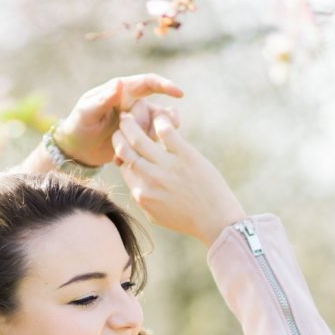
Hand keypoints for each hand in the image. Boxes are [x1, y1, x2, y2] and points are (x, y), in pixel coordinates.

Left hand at [54, 74, 182, 167]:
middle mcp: (134, 103)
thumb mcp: (87, 113)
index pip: (148, 82)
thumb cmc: (79, 126)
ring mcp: (139, 120)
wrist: (78, 149)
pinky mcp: (141, 137)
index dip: (165, 85)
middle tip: (123, 137)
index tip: (179, 93)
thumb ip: (103, 99)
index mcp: (122, 91)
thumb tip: (119, 83)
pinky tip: (137, 156)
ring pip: (158, 126)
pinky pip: (154, 139)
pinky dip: (149, 148)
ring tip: (127, 150)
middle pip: (154, 110)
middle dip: (143, 126)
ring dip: (148, 139)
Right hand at [112, 113, 245, 245]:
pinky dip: (160, 119)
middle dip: (119, 134)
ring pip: (138, 138)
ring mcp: (166, 167)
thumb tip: (135, 185)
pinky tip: (161, 115)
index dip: (120, 152)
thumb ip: (143, 198)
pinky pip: (166, 131)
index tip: (123, 143)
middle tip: (122, 124)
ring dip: (131, 123)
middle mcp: (149, 179)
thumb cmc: (187, 219)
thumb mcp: (157, 215)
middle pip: (124, 150)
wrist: (215, 220)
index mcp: (141, 194)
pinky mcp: (185, 155)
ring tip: (130, 114)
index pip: (124, 166)